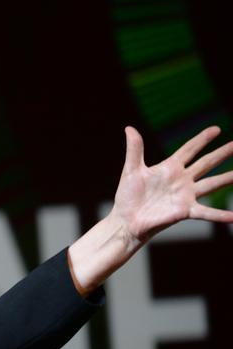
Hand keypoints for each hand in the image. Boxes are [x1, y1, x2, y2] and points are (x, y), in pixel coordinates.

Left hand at [68, 125, 232, 294]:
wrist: (126, 220)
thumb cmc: (128, 196)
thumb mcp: (132, 170)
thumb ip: (134, 150)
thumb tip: (129, 128)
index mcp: (170, 168)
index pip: (190, 149)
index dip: (202, 139)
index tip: (216, 129)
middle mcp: (182, 180)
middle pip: (207, 163)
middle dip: (222, 153)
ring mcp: (186, 195)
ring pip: (212, 184)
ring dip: (228, 179)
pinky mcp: (185, 210)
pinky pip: (206, 212)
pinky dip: (220, 215)